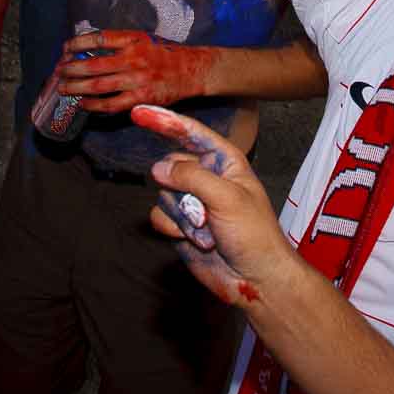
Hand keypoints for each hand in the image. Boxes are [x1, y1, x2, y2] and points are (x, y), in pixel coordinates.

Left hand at [58, 30, 213, 112]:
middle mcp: (134, 58)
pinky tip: (83, 104)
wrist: (191, 69)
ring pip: (98, 85)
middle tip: (59, 71)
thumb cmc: (164, 53)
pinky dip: (94, 105)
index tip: (66, 47)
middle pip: (93, 64)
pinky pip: (111, 104)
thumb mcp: (143, 39)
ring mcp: (137, 80)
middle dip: (71, 69)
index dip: (78, 43)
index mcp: (133, 39)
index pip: (98, 39)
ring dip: (77, 87)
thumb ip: (120, 43)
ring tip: (63, 88)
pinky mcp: (141, 98)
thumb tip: (89, 48)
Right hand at [134, 105, 302, 307]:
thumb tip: (158, 168)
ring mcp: (192, 202)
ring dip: (182, 216)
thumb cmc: (255, 235)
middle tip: (204, 211)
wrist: (255, 280)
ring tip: (208, 231)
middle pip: (171, 166)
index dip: (164, 121)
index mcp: (225, 161)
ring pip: (163, 194)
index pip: (190, 133)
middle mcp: (207, 177)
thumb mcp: (227, 197)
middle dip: (181, 189)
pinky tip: (197, 242)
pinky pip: (159, 217)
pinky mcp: (181, 225)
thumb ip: (191, 176)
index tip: (138, 113)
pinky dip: (174, 229)